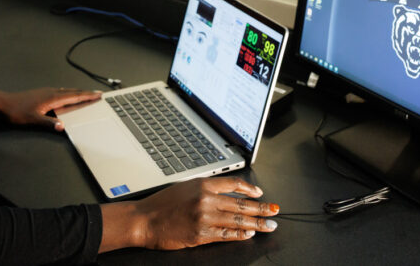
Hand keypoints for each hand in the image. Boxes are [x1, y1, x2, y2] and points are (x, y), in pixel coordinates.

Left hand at [0, 86, 100, 130]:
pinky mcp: (42, 94)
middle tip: (97, 93)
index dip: (87, 96)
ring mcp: (46, 92)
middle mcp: (51, 92)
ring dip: (78, 92)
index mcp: (52, 97)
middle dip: (86, 93)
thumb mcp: (33, 119)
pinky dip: (69, 93)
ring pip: (67, 91)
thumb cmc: (17, 111)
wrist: (4, 103)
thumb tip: (62, 126)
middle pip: (73, 91)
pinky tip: (67, 96)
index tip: (98, 95)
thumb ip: (48, 123)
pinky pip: (61, 92)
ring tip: (86, 94)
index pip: (74, 96)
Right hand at [100, 177, 278, 252]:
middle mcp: (205, 199)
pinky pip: (226, 234)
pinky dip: (240, 234)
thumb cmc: (162, 203)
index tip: (260, 194)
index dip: (250, 190)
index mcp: (203, 184)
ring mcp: (204, 218)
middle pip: (241, 203)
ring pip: (237, 220)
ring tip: (269, 225)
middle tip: (275, 211)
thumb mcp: (185, 187)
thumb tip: (229, 193)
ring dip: (257, 223)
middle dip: (261, 208)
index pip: (234, 184)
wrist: (144, 220)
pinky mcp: (201, 234)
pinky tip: (249, 234)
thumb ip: (206, 188)